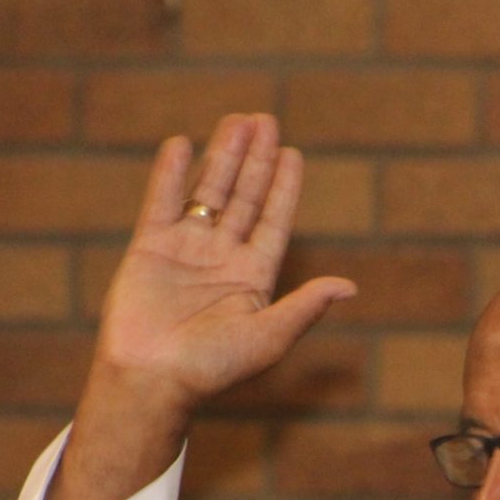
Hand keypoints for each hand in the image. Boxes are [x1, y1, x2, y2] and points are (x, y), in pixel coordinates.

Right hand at [91, 112, 353, 408]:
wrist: (152, 379)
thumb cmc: (213, 368)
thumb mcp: (269, 337)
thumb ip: (305, 307)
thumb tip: (349, 287)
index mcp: (254, 278)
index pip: (274, 222)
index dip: (284, 188)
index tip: (293, 154)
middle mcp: (223, 259)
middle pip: (243, 198)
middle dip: (256, 161)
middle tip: (266, 120)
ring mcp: (186, 251)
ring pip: (208, 193)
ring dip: (222, 157)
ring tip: (236, 121)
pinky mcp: (150, 248)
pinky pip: (162, 202)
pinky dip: (171, 174)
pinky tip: (182, 144)